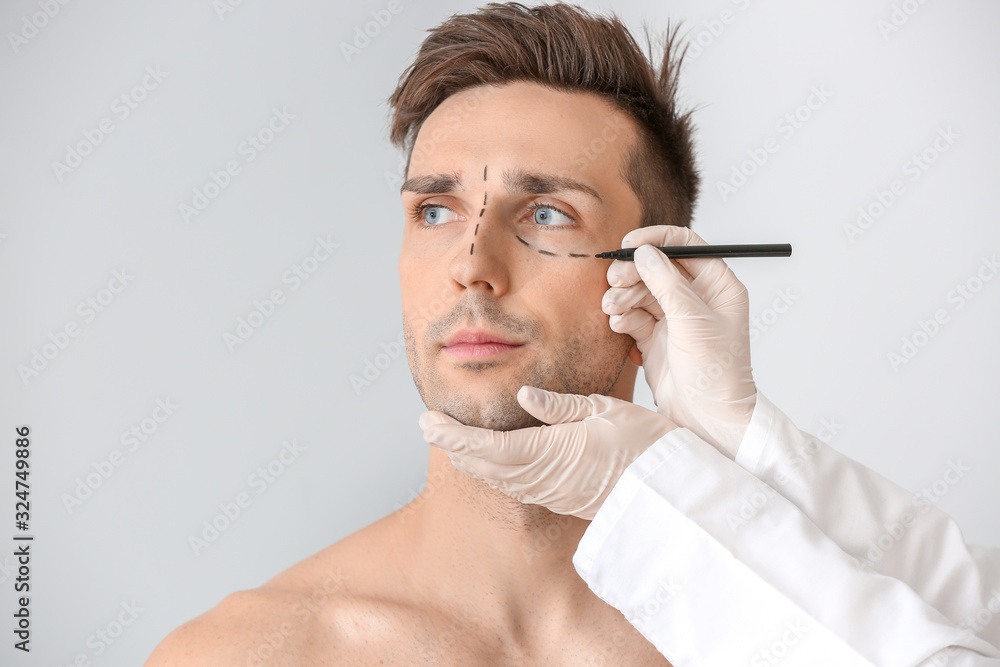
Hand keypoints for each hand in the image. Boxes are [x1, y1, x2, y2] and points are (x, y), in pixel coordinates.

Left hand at [418, 386, 676, 519]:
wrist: (671, 491)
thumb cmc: (645, 443)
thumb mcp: (605, 410)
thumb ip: (560, 405)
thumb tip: (523, 394)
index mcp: (551, 451)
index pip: (488, 444)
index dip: (453, 435)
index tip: (427, 422)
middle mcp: (545, 477)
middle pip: (484, 464)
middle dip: (453, 445)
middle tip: (427, 426)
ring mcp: (552, 492)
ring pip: (497, 478)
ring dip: (470, 459)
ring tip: (450, 441)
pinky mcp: (561, 499)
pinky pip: (516, 487)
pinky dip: (492, 472)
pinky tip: (487, 462)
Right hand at [602, 225, 755, 458]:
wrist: (708, 420)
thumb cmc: (716, 372)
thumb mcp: (692, 320)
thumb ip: (666, 283)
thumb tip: (643, 252)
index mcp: (718, 286)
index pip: (685, 246)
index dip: (656, 240)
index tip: (630, 244)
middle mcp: (696, 298)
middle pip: (656, 267)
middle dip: (633, 271)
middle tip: (616, 280)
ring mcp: (675, 319)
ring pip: (640, 291)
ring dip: (622, 295)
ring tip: (613, 309)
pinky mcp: (656, 339)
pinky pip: (633, 316)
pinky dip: (622, 317)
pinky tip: (619, 325)